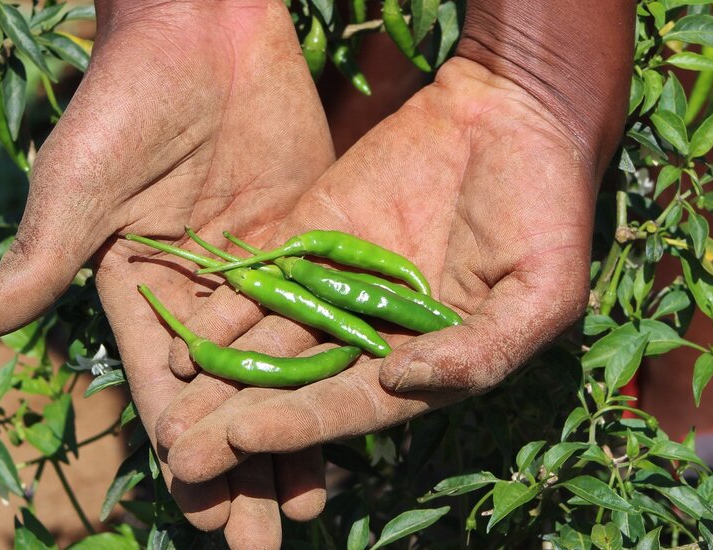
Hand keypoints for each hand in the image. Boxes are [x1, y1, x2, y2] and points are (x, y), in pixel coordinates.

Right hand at [0, 1, 332, 543]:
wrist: (199, 32)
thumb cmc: (123, 107)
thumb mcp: (77, 190)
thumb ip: (37, 265)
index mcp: (139, 301)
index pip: (165, 396)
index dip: (187, 457)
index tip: (206, 519)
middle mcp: (199, 301)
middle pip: (226, 401)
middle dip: (243, 471)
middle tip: (266, 541)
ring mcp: (256, 276)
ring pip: (280, 370)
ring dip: (297, 434)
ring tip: (319, 499)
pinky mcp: (305, 242)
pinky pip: (324, 314)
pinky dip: (340, 363)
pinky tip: (366, 410)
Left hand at [159, 52, 626, 481]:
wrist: (514, 114)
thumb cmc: (548, 209)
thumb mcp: (542, 293)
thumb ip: (481, 351)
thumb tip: (399, 384)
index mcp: (424, 362)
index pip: (351, 405)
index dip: (299, 424)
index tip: (243, 438)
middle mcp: (371, 334)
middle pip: (294, 387)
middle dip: (237, 422)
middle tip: (179, 455)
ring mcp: (337, 284)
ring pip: (267, 338)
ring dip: (216, 375)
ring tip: (164, 411)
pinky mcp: (312, 235)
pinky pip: (262, 275)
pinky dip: (224, 304)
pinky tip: (179, 332)